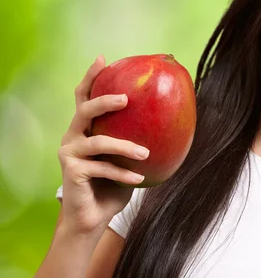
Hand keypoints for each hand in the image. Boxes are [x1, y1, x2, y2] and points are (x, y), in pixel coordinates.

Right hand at [57, 55, 149, 236]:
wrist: (93, 218)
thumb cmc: (113, 187)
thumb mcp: (127, 160)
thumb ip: (137, 141)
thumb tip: (174, 124)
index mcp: (84, 129)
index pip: (84, 97)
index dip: (92, 77)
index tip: (104, 59)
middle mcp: (72, 136)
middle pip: (84, 110)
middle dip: (104, 101)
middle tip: (126, 99)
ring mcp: (69, 153)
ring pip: (98, 141)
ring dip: (124, 146)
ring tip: (145, 153)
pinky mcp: (71, 171)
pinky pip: (101, 167)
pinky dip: (122, 173)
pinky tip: (138, 178)